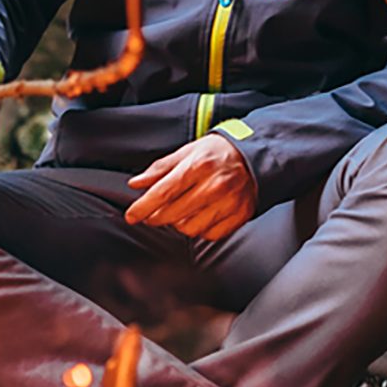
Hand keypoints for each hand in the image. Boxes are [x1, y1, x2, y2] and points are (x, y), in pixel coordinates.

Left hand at [125, 133, 256, 239]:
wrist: (254, 155)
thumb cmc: (217, 153)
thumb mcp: (187, 152)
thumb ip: (161, 169)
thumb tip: (137, 183)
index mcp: (199, 165)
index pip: (164, 192)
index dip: (143, 206)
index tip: (131, 215)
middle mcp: (215, 185)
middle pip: (173, 214)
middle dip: (155, 217)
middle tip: (151, 214)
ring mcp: (229, 202)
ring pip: (189, 228)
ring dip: (178, 224)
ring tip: (180, 212)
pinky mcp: (239, 215)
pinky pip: (209, 234)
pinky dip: (200, 229)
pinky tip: (200, 216)